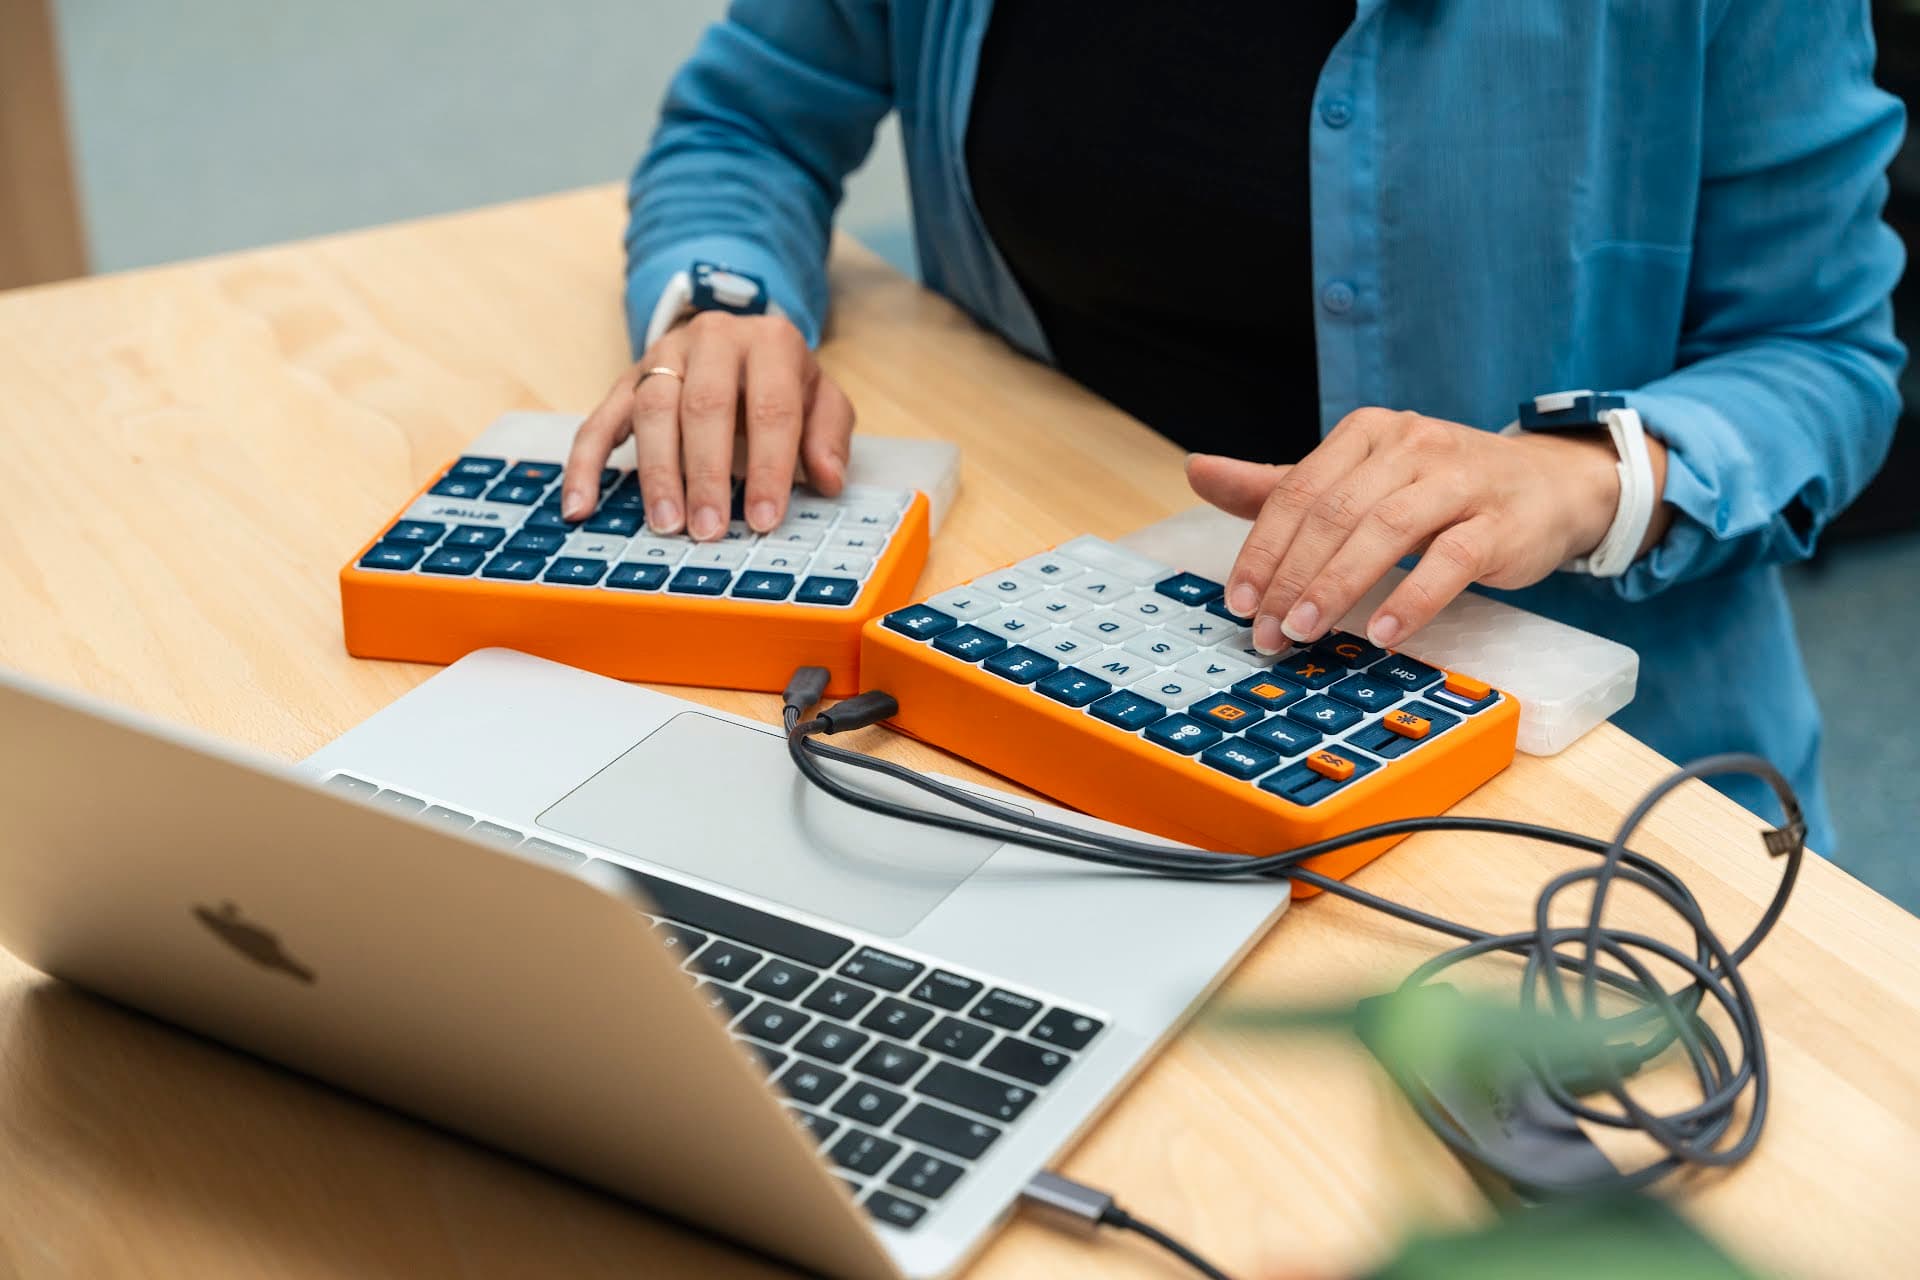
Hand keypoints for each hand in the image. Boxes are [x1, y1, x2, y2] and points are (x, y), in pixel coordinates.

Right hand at [560, 312, 854, 538]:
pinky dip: (585, 465)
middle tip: (708, 530)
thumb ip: (829, 435)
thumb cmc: (783, 381)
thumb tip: (827, 479)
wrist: (739, 338)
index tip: (764, 519)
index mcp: (770, 342)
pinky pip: (599, 420)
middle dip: (706, 474)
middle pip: (704, 406)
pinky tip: (580, 506)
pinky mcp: (627, 379)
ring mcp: (663, 356)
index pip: (771, 408)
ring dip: (657, 474)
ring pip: (652, 410)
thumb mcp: (822, 398)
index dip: (768, 468)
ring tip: (666, 525)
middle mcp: (713, 339)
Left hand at [1187, 408, 1669, 654]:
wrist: (1549, 485)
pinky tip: (1383, 630)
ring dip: (1338, 586)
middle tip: (1267, 631)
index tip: (1239, 602)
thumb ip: (1280, 485)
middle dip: (1292, 577)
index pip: (1299, 492)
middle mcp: (1411, 445)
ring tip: (1307, 631)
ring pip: (1385, 531)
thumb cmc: (1439, 488)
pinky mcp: (1500, 521)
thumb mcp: (1358, 479)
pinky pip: (1451, 559)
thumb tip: (1197, 471)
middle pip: (1334, 513)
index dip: (1263, 550)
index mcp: (1367, 433)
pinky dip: (1413, 597)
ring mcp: (1459, 480)